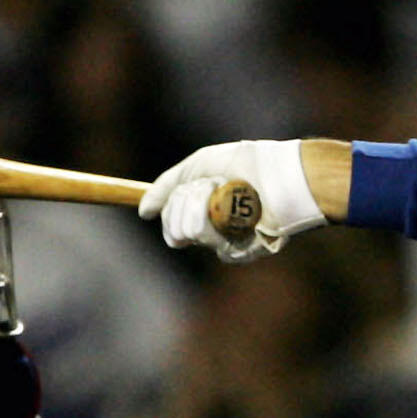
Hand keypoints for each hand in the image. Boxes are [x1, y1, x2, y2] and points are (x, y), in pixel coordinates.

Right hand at [138, 140, 328, 263]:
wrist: (273, 172)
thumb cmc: (241, 165)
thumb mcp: (195, 168)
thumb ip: (165, 188)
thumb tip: (143, 212)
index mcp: (202, 216)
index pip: (172, 227)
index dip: (172, 212)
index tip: (181, 195)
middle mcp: (212, 234)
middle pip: (176, 232)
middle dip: (187, 201)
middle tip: (212, 185)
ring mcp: (226, 244)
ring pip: (190, 233)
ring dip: (203, 203)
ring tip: (228, 192)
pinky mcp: (241, 252)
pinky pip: (211, 240)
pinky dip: (219, 215)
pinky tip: (239, 208)